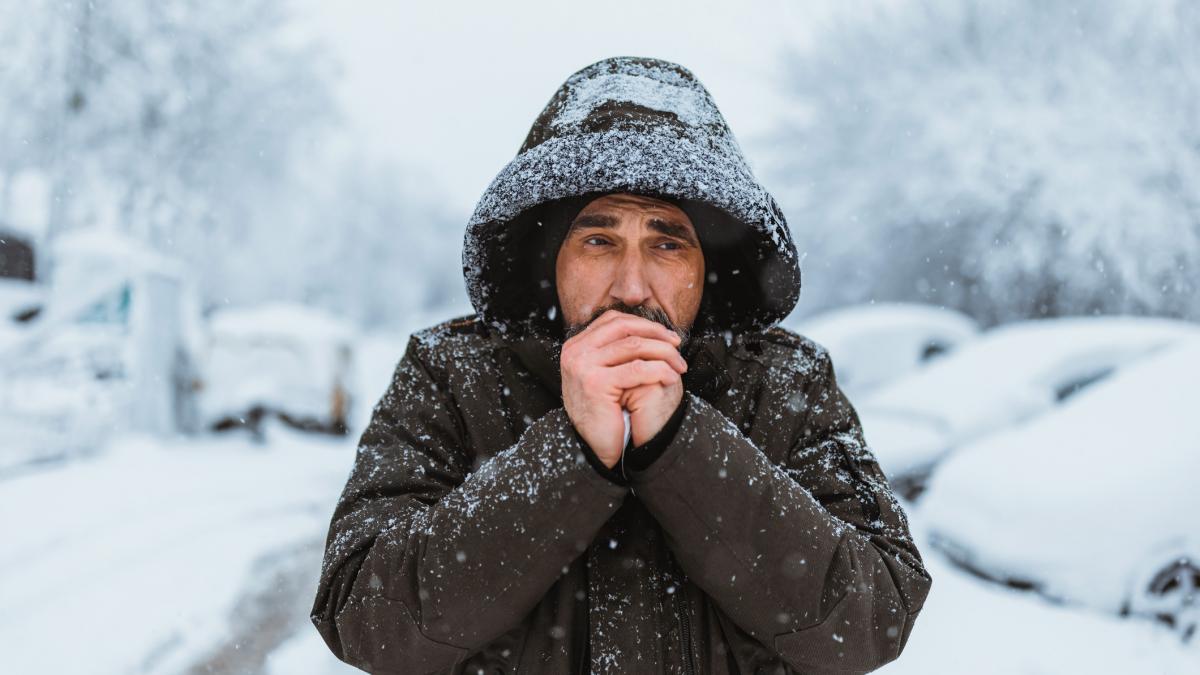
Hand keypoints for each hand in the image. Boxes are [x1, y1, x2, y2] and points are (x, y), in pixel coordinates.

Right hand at [560, 310, 686, 467]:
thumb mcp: (603, 374)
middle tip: (677, 345)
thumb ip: (613, 351)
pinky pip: (637, 369)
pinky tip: (671, 378)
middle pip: (623, 327)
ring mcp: (582, 366)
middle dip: (656, 333)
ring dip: (663, 353)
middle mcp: (575, 352)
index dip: (644, 324)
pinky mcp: (595, 383)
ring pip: (634, 346)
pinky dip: (659, 371)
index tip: (666, 335)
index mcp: (576, 346)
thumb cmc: (604, 413)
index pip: (613, 320)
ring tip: (679, 365)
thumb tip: (646, 328)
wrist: (593, 447)